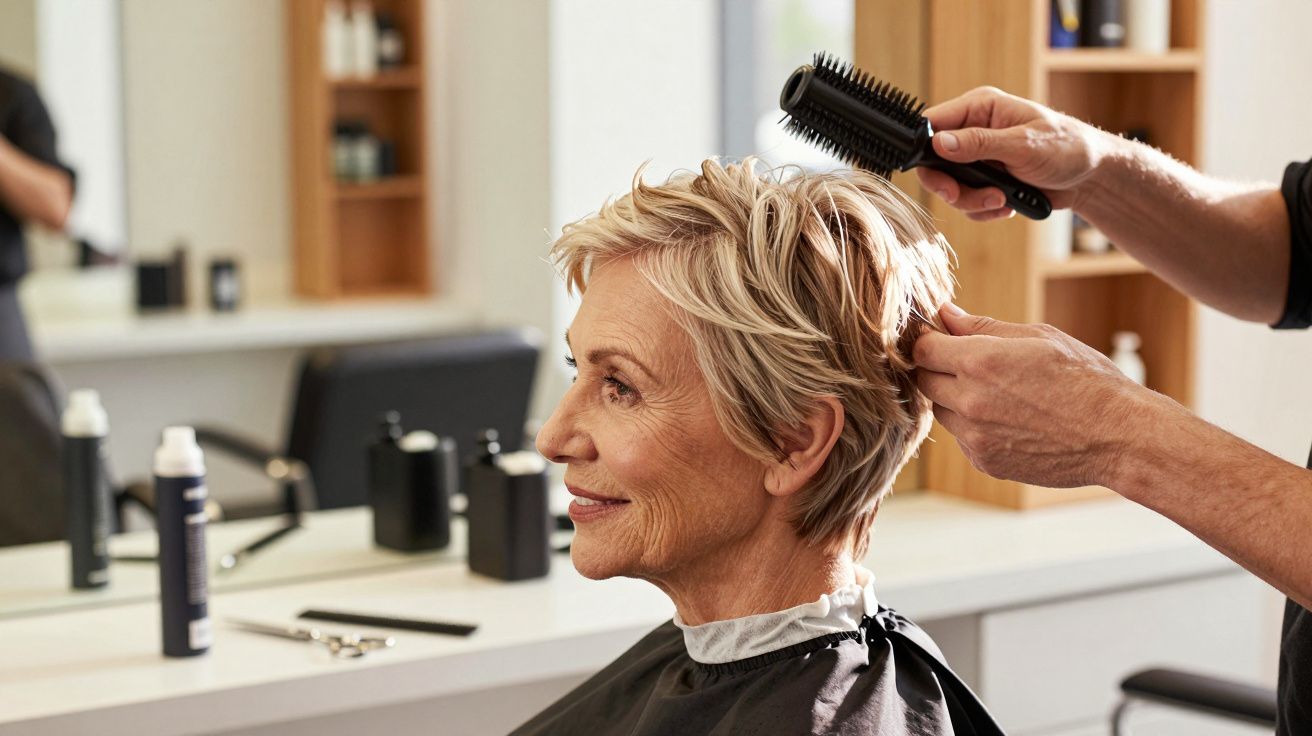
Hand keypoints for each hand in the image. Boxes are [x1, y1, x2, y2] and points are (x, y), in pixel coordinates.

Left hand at [913, 303, 1153, 488]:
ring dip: (955, 399)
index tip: (941, 338)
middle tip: (970, 363)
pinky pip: (963, 438)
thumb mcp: (1038, 337)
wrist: (1118, 436)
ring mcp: (974, 436)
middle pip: (924, 381)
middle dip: (939, 369)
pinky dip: (974, 426)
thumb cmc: (1086, 379)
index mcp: (979, 362)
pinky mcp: (984, 461)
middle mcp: (969, 401)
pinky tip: (1010, 419)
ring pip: (942, 412)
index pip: (922, 349)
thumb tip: (945, 315)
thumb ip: (983, 327)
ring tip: (999, 392)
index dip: (929, 341)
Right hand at [915, 86, 1113, 219]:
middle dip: (950, 185)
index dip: (925, 148)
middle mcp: (974, 131)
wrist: (1091, 178)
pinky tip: (1007, 205)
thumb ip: (979, 144)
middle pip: (934, 161)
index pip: (933, 123)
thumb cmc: (1066, 148)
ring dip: (972, 201)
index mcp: (980, 108)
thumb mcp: (1023, 144)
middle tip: (960, 196)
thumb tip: (939, 143)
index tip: (936, 173)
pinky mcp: (986, 181)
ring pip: (950, 186)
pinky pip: (967, 201)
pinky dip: (984, 209)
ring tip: (1001, 200)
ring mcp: (979, 158)